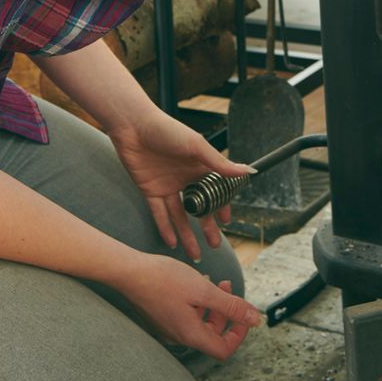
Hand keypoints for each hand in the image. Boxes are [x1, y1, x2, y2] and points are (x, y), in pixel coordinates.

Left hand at [108, 113, 250, 260]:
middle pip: (199, 208)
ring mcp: (168, 186)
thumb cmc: (167, 130)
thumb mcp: (196, 146)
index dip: (221, 207)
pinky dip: (165, 228)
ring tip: (195, 254)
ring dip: (187, 234)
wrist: (133, 126)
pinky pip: (159, 214)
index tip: (227, 222)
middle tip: (215, 246)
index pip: (215, 192)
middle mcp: (185, 179)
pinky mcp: (150, 190)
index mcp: (199, 167)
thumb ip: (219, 163)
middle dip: (207, 228)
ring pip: (180, 216)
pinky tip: (172, 242)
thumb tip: (247, 172)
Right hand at [114, 254, 260, 360]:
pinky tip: (194, 282)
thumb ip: (231, 306)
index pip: (224, 349)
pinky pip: (186, 316)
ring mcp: (168, 328)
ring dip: (212, 305)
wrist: (128, 272)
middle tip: (226, 286)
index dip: (239, 334)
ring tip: (213, 280)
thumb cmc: (163, 279)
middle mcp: (179, 336)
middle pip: (212, 336)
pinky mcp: (161, 317)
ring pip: (200, 324)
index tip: (242, 312)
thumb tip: (255, 319)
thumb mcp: (204, 290)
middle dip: (226, 313)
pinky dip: (197, 303)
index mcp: (191, 335)